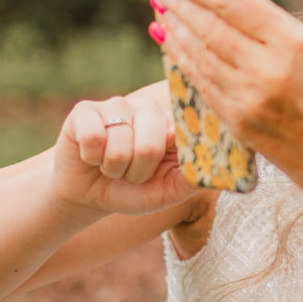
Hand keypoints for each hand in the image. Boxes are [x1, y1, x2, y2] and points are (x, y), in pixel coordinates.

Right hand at [49, 85, 196, 214]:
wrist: (89, 196)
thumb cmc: (132, 190)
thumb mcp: (167, 192)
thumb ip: (192, 180)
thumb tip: (217, 172)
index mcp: (172, 125)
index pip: (183, 132)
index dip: (171, 157)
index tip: (163, 170)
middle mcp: (147, 109)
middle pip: (150, 143)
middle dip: (138, 171)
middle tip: (131, 174)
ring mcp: (116, 105)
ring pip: (120, 142)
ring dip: (113, 167)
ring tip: (111, 166)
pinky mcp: (85, 111)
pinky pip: (93, 136)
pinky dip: (92, 158)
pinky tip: (91, 157)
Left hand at [158, 0, 302, 189]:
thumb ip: (275, 20)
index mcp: (297, 44)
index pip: (235, 3)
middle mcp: (268, 71)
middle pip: (211, 26)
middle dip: (182, 3)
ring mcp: (248, 100)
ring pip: (199, 54)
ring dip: (176, 27)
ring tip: (163, 7)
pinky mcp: (236, 122)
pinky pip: (200, 81)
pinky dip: (182, 57)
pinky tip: (172, 41)